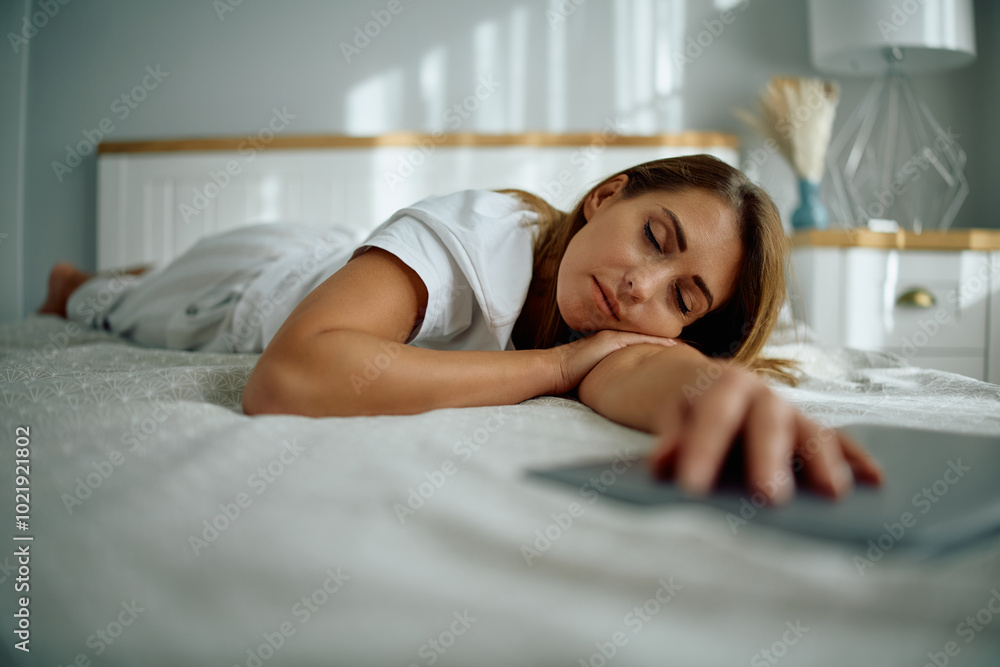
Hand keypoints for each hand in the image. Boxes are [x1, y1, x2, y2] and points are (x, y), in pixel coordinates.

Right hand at [551, 329, 677, 395]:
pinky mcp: (609, 340)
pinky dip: (656, 342)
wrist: (552, 371)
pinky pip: (639, 340)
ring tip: (688, 350)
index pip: (643, 347)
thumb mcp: (597, 380)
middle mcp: (615, 340)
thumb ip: (611, 382)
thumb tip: (625, 400)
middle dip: (670, 347)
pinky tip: (673, 348)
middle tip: (692, 353)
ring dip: (667, 344)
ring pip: (647, 338)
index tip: (682, 357)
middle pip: (649, 341)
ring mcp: (612, 338)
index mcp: (613, 348)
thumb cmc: (571, 380)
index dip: (662, 351)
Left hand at [646, 360, 882, 503]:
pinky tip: (875, 481)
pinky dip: (855, 459)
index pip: (712, 417)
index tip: (692, 487)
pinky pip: (836, 443)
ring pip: (810, 431)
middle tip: (769, 496)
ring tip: (834, 494)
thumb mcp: (667, 416)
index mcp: (721, 385)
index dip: (702, 450)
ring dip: (823, 462)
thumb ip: (669, 440)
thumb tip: (661, 465)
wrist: (691, 380)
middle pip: (768, 422)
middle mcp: (762, 394)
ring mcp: (790, 412)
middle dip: (768, 458)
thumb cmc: (682, 407)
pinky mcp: (807, 430)